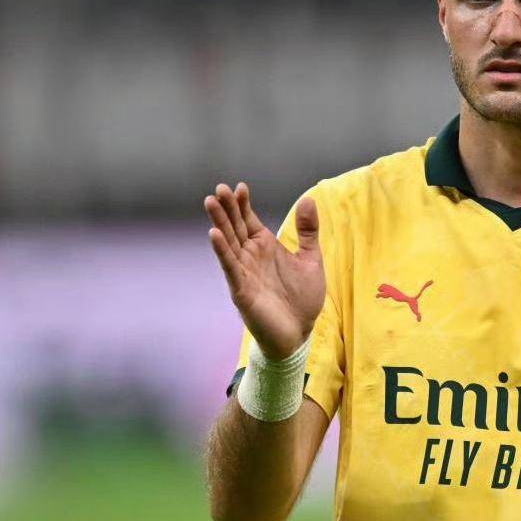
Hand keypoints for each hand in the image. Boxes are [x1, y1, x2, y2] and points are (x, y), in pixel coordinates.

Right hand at [204, 183, 324, 360]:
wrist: (299, 333)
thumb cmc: (302, 299)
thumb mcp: (311, 259)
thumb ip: (308, 231)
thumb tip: (308, 199)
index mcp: (265, 247)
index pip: (249, 220)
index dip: (243, 204)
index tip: (240, 187)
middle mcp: (251, 257)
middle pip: (235, 227)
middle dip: (227, 208)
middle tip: (219, 188)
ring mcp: (244, 272)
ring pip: (228, 243)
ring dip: (219, 223)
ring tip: (210, 202)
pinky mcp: (242, 290)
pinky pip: (230, 267)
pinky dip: (222, 251)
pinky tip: (214, 235)